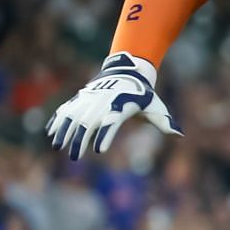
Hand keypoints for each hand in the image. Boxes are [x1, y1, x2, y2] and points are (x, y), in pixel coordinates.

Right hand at [46, 53, 181, 160]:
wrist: (126, 72)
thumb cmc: (142, 94)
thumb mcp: (155, 106)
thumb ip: (164, 121)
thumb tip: (179, 133)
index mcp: (120, 106)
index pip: (112, 123)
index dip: (106, 136)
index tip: (99, 150)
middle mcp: (102, 103)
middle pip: (88, 123)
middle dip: (79, 140)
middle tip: (75, 158)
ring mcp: (88, 100)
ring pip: (72, 116)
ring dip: (64, 132)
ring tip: (58, 147)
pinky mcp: (80, 99)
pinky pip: (66, 110)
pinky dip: (57, 120)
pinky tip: (50, 133)